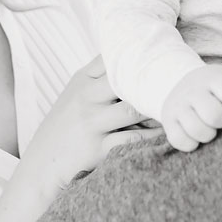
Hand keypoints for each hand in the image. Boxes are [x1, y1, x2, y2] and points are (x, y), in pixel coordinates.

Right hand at [16, 57, 162, 198]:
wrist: (40, 167)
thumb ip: (99, 77)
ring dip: (156, 110)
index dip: (140, 55)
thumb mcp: (75, 95)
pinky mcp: (97, 148)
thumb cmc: (64, 128)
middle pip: (127, 80)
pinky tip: (166, 134)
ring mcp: (91, 122)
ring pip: (133, 109)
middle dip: (154, 81)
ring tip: (176, 108)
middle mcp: (86, 97)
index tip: (163, 56)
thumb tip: (133, 58)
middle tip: (181, 82)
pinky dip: (152, 137)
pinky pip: (132, 140)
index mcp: (82, 80)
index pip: (114, 57)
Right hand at [160, 66, 221, 152]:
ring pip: (198, 130)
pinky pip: (180, 141)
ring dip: (208, 134)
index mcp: (213, 78)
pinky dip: (191, 144)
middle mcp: (193, 91)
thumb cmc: (212, 87)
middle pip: (215, 116)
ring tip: (210, 129)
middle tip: (221, 119)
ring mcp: (178, 106)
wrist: (177, 84)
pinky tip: (196, 136)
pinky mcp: (167, 122)